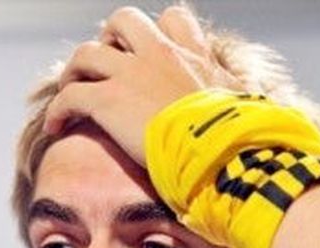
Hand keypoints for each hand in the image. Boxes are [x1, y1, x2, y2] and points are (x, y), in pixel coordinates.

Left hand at [44, 5, 241, 165]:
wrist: (219, 155)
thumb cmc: (238, 142)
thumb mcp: (247, 112)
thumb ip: (240, 104)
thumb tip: (263, 116)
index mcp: (194, 57)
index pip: (174, 20)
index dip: (157, 33)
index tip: (149, 56)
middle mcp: (161, 56)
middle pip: (124, 21)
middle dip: (108, 40)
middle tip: (104, 69)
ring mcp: (132, 73)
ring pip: (87, 52)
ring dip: (75, 72)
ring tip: (72, 94)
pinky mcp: (108, 99)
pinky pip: (70, 94)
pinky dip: (59, 110)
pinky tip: (57, 128)